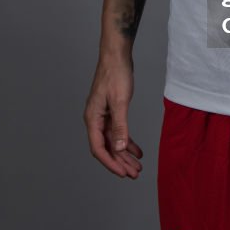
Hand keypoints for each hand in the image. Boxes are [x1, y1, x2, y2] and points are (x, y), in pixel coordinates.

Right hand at [83, 55, 143, 178]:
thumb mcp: (120, 102)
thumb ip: (120, 126)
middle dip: (120, 162)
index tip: (123, 173)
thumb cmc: (116, 75)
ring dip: (124, 154)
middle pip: (107, 147)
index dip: (111, 163)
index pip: (99, 148)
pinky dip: (127, 141)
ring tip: (137, 166)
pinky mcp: (111, 111)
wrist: (116, 55)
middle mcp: (95, 119)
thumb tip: (119, 148)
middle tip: (134, 174)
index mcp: (93, 118)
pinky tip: (137, 150)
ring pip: (113, 141)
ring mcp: (102, 115)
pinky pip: (118, 131)